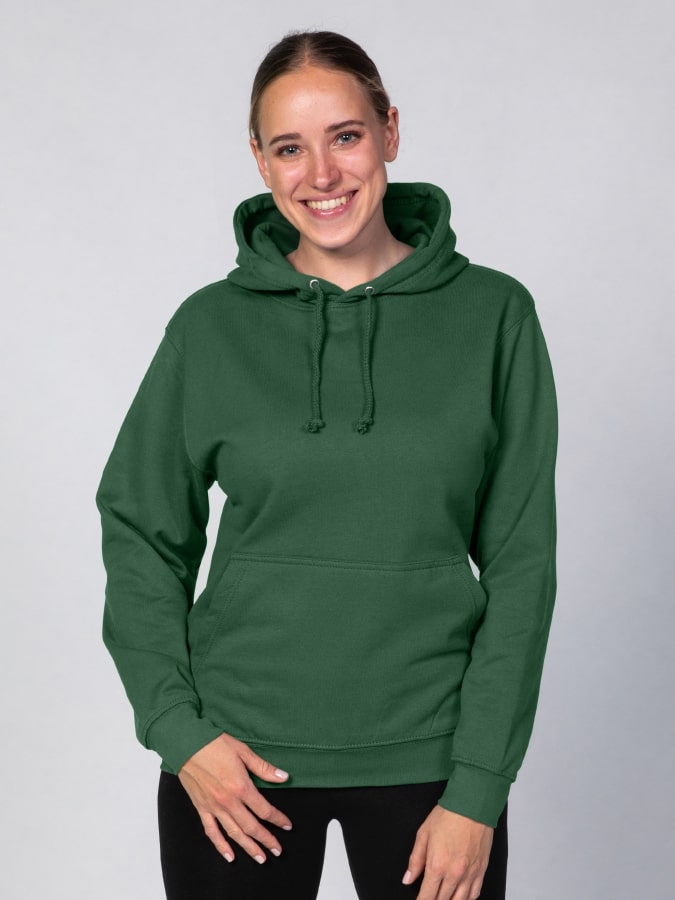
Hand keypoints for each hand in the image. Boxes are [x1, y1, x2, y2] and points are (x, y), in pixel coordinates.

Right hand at [177, 731, 292, 863]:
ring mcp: (214, 807)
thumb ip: (263, 768)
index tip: (287, 825)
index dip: (278, 819)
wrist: (187, 744)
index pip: (264, 809)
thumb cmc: (215, 744)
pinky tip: (229, 856)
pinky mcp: (201, 808)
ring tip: (260, 858)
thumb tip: (283, 777)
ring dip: (248, 847)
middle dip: (266, 840)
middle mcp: (228, 802)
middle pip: (251, 827)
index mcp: (241, 787)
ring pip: (234, 833)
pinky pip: (212, 832)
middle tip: (277, 851)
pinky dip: (221, 846)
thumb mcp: (243, 751)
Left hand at [402, 806, 493, 898]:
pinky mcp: (481, 870)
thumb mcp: (423, 834)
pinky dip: (466, 899)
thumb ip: (415, 860)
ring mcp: (470, 874)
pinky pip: (474, 894)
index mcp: (437, 865)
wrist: (472, 805)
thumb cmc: (448, 815)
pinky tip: (460, 898)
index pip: (427, 896)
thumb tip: (408, 878)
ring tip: (442, 898)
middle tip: (429, 898)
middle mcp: (454, 874)